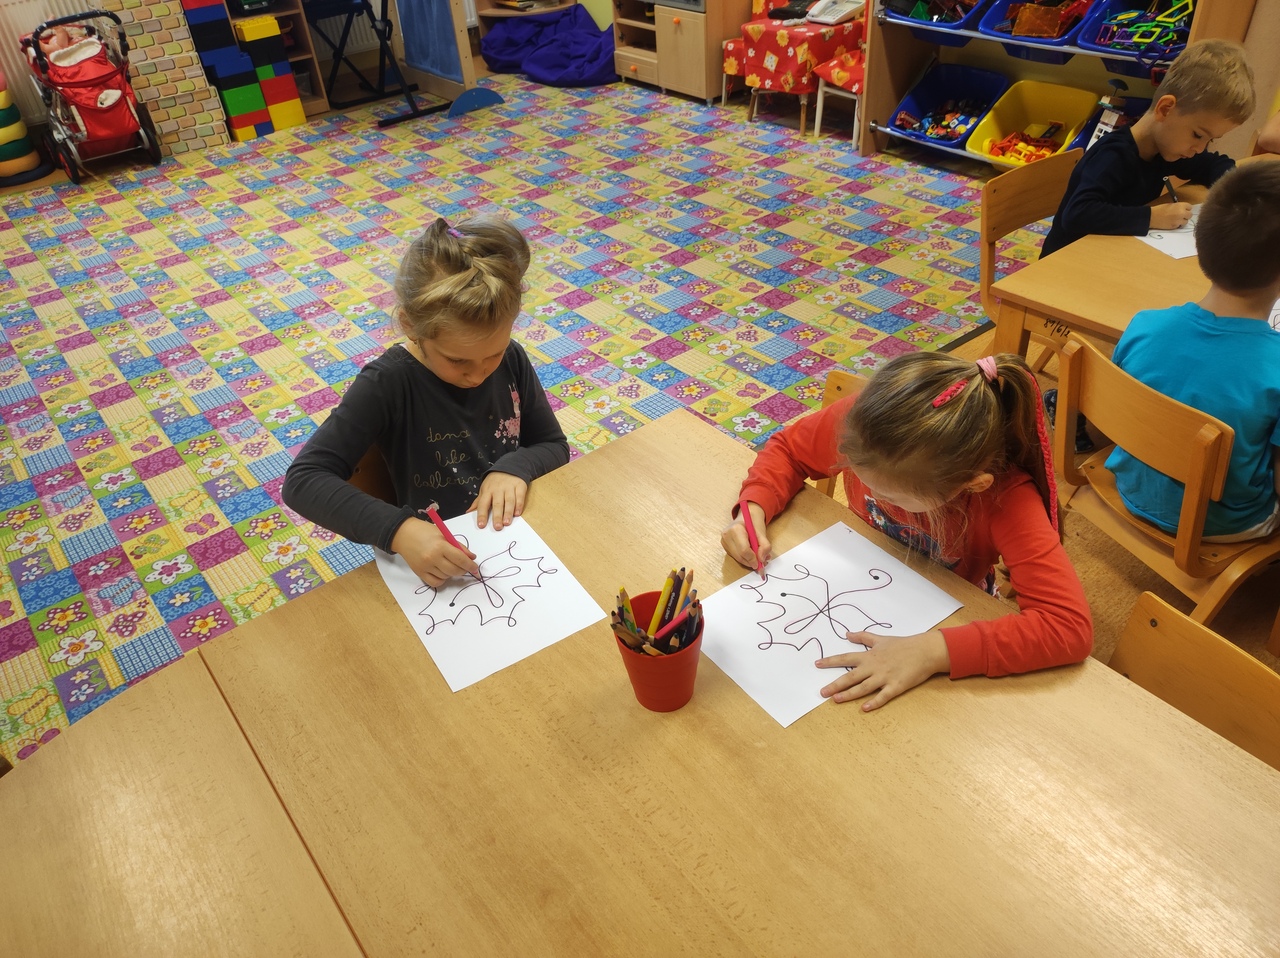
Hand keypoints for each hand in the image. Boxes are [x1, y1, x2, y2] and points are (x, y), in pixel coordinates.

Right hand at [390, 517, 477, 587]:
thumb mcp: (444, 534)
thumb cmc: (425, 532)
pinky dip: (442, 580)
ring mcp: (425, 567)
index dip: (470, 565)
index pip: (460, 559)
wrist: (404, 534)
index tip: (475, 568)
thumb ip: (459, 546)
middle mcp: (433, 558)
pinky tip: (443, 573)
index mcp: (441, 545)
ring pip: (446, 576)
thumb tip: (471, 557)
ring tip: (450, 565)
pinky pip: (435, 582)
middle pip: (455, 570)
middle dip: (463, 570)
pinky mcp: (419, 573)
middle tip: (465, 567)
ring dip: (452, 573)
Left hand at [468, 472, 527, 530]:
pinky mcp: (520, 486)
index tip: (481, 525)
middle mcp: (498, 489)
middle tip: (497, 527)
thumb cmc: (495, 482)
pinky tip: (517, 513)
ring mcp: (509, 487)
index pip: (483, 504)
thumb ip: (478, 502)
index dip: (482, 515)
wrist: (509, 467)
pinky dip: (519, 505)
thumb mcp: (484, 489)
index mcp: (487, 491)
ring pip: (509, 501)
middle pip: (497, 504)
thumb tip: (468, 512)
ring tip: (507, 522)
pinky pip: (520, 496)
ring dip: (508, 512)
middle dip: (497, 516)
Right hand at [720, 501, 770, 569]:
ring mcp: (723, 541)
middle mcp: (726, 535)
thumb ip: (765, 546)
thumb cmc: (753, 523)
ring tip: (758, 557)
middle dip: (751, 562)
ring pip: (737, 558)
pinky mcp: (724, 545)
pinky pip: (735, 556)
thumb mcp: (762, 533)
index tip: (761, 563)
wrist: (745, 516)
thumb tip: (761, 559)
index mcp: (736, 529)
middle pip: (740, 556)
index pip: (744, 550)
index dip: (753, 559)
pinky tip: (750, 554)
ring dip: (748, 561)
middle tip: (761, 563)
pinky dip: (744, 558)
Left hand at [816, 630, 949, 710]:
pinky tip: (864, 708)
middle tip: (821, 692)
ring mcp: (884, 677)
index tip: (817, 664)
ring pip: (863, 688)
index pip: (845, 658)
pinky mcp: (896, 686)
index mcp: (869, 656)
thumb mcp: (880, 639)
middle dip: (835, 684)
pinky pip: (883, 696)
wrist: (924, 651)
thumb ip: (863, 637)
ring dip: (849, 694)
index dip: (830, 661)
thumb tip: (847, 633)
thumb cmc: (903, 645)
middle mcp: (874, 667)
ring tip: (836, 700)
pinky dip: (874, 702)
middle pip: (850, 676)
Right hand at [1149, 202, 1193, 230]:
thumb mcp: (1171, 205)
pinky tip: (1172, 222)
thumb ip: (1179, 207)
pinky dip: (1177, 224)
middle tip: (1181, 215)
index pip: (1190, 207)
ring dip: (1182, 220)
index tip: (1183, 209)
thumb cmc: (1160, 209)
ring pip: (1186, 222)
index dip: (1186, 208)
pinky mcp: (1175, 227)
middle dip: (1186, 215)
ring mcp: (1179, 221)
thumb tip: (1183, 209)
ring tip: (1176, 219)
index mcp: (1181, 206)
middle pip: (1190, 215)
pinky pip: (1179, 226)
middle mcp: (1182, 213)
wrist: (1152, 217)